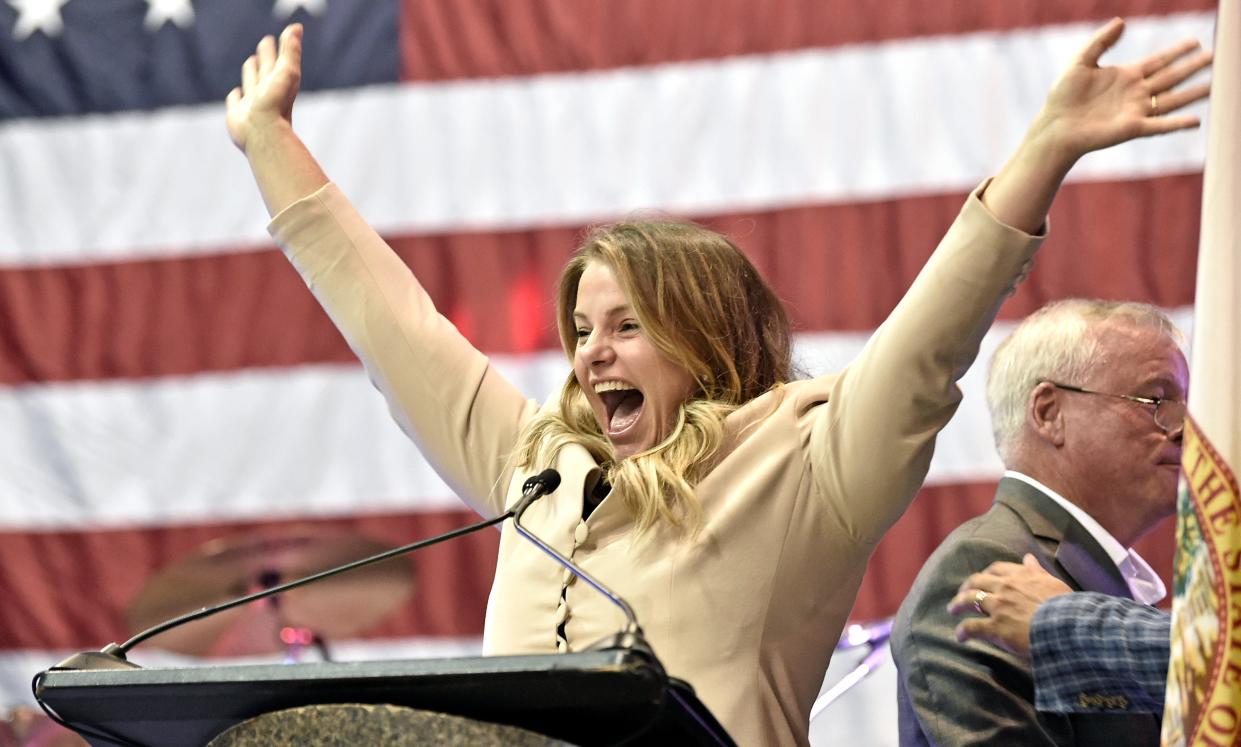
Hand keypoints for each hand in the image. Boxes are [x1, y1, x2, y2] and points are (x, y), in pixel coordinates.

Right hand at [226, 24, 303, 152]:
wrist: (264, 135)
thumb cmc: (276, 105)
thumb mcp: (287, 72)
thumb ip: (291, 51)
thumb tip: (297, 26)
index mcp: (277, 82)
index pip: (275, 59)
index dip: (275, 47)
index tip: (272, 37)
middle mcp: (265, 92)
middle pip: (264, 69)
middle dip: (264, 56)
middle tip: (265, 43)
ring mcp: (252, 103)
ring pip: (251, 83)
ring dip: (251, 73)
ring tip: (251, 62)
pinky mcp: (238, 114)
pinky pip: (235, 102)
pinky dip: (236, 97)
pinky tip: (237, 94)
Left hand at [946, 554, 1071, 657]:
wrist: (1069, 626)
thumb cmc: (1068, 607)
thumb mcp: (1054, 583)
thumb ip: (1038, 571)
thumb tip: (1029, 557)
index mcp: (1022, 576)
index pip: (997, 569)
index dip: (986, 574)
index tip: (983, 578)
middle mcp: (1006, 587)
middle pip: (977, 581)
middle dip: (966, 586)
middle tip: (962, 592)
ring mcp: (999, 606)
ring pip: (968, 600)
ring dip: (957, 604)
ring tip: (952, 610)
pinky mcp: (995, 627)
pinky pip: (971, 627)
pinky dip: (963, 631)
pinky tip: (960, 636)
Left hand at [1031, 17, 1211, 162]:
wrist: (1055, 126)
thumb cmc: (1063, 97)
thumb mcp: (1080, 63)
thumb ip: (1100, 42)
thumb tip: (1121, 21)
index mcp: (1126, 76)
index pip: (1159, 61)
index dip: (1177, 51)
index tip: (1195, 42)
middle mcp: (1136, 93)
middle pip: (1171, 77)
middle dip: (1192, 67)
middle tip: (1213, 57)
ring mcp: (1136, 111)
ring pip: (1172, 100)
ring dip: (1193, 93)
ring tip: (1213, 85)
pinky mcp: (1131, 128)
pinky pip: (1159, 125)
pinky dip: (1176, 124)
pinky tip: (1195, 121)